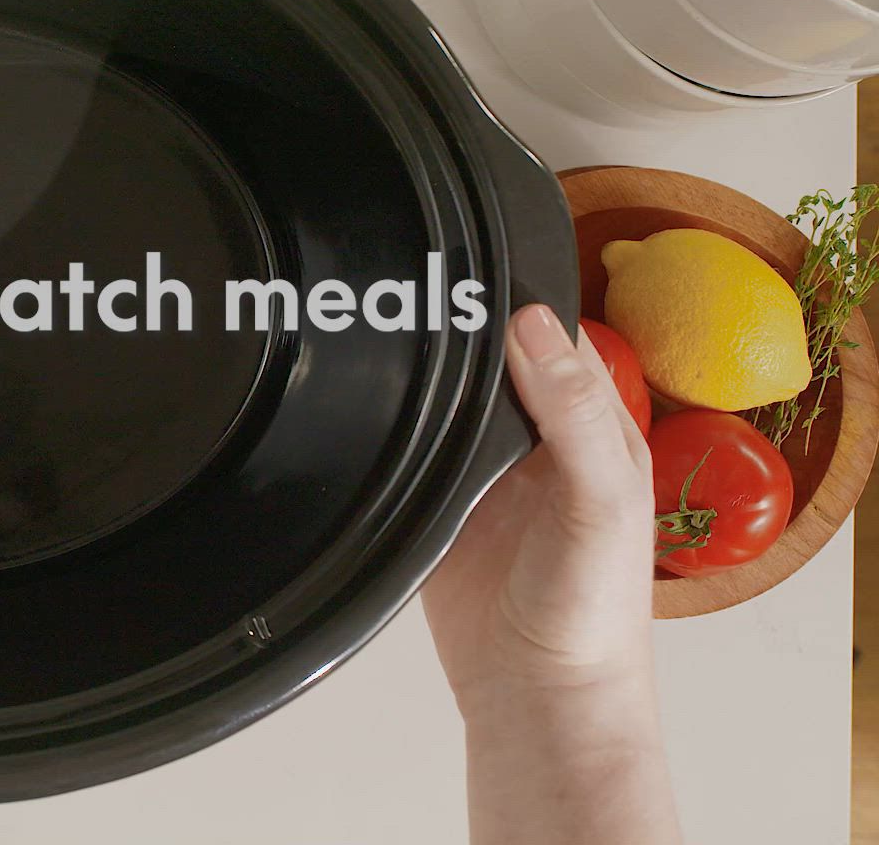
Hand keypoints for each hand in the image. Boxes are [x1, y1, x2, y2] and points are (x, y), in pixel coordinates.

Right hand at [424, 304, 680, 844]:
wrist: (536, 696)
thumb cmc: (594, 612)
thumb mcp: (602, 499)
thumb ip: (575, 413)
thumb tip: (532, 326)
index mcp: (594, 429)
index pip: (555, 340)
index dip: (518, 303)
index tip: (472, 269)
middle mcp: (539, 444)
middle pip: (492, 363)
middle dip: (458, 330)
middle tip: (410, 290)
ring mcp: (483, 476)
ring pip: (446, 401)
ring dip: (420, 376)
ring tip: (379, 329)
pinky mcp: (436, 507)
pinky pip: (407, 451)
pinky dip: (387, 428)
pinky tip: (364, 403)